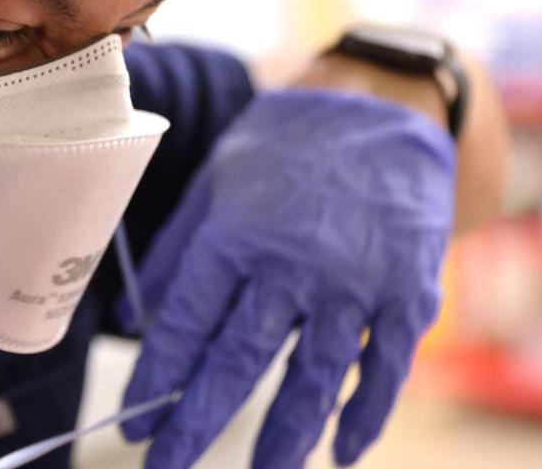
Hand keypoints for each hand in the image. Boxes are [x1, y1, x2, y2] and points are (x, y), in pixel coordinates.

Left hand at [121, 89, 454, 467]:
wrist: (386, 108)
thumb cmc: (287, 145)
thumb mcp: (218, 179)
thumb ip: (177, 248)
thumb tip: (133, 313)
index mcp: (237, 234)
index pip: (187, 322)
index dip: (158, 376)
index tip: (137, 420)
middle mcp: (292, 264)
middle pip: (238, 359)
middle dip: (197, 420)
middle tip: (166, 465)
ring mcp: (355, 283)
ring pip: (312, 377)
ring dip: (283, 435)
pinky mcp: (408, 294)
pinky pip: (385, 369)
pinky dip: (365, 415)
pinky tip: (342, 451)